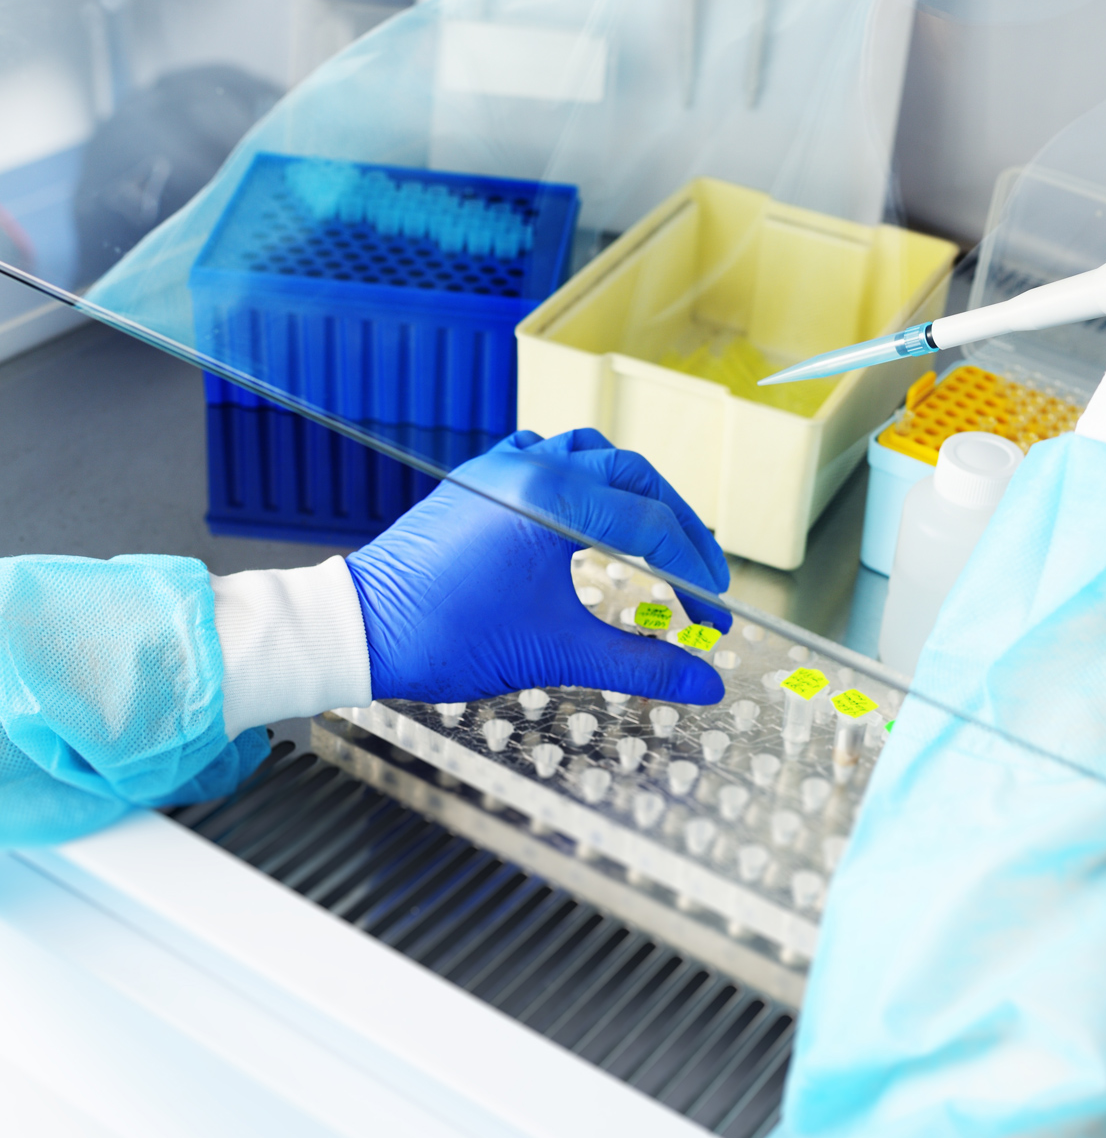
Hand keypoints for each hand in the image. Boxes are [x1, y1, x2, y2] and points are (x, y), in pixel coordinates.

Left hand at [346, 429, 731, 706]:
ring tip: (660, 538)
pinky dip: (583, 479)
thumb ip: (641, 665)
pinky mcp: (478, 480)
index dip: (695, 572)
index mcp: (554, 500)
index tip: (715, 613)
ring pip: (593, 455)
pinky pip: (547, 456)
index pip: (652, 526)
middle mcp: (530, 468)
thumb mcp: (557, 653)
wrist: (359, 632)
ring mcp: (500, 468)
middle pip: (635, 477)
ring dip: (635, 493)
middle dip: (679, 526)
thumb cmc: (449, 638)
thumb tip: (706, 682)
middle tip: (705, 576)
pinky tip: (591, 511)